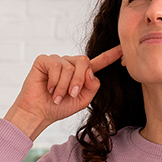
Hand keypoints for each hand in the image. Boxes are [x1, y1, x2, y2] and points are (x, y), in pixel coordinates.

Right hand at [4, 46, 122, 139]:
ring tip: (56, 96)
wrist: (38, 113)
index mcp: (81, 74)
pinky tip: (48, 88)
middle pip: (84, 62)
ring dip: (64, 85)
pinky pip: (56, 66)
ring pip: (70, 66)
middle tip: (70, 95)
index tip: (123, 49)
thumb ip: (92, 86)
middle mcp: (70, 64)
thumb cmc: (58, 108)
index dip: (111, 55)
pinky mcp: (44, 60)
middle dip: (79, 80)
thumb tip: (90, 71)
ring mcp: (57, 61)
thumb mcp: (82, 100)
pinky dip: (54, 81)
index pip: (99, 62)